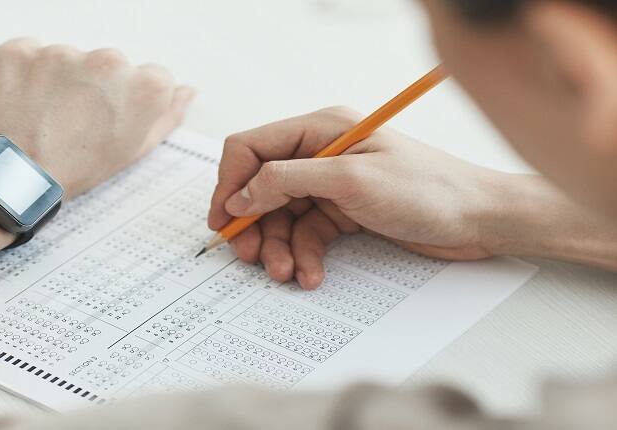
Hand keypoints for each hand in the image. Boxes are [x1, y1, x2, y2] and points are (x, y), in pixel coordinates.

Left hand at [0, 38, 194, 196]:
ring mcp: (59, 52)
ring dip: (56, 81)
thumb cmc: (69, 172)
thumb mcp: (129, 153)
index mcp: (141, 88)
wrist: (6, 181)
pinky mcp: (19, 50)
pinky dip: (23, 76)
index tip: (108, 119)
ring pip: (66, 60)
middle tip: (70, 123)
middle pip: (106, 66)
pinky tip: (19, 106)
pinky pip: (28, 55)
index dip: (128, 101)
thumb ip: (165, 116)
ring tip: (40, 118)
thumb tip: (185, 92)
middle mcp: (105, 61)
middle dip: (92, 87)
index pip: (149, 77)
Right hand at [208, 107, 506, 288]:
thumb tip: (239, 195)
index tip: (223, 221)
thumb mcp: (350, 181)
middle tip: (250, 257)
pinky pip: (307, 235)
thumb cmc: (427, 190)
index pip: (252, 148)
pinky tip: (311, 275)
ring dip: (278, 247)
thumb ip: (287, 181)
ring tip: (286, 273)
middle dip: (254, 225)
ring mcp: (330, 185)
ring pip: (281, 217)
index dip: (230, 183)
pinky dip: (304, 256)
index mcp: (320, 129)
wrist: (479, 220)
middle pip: (261, 187)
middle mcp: (320, 153)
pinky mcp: (342, 212)